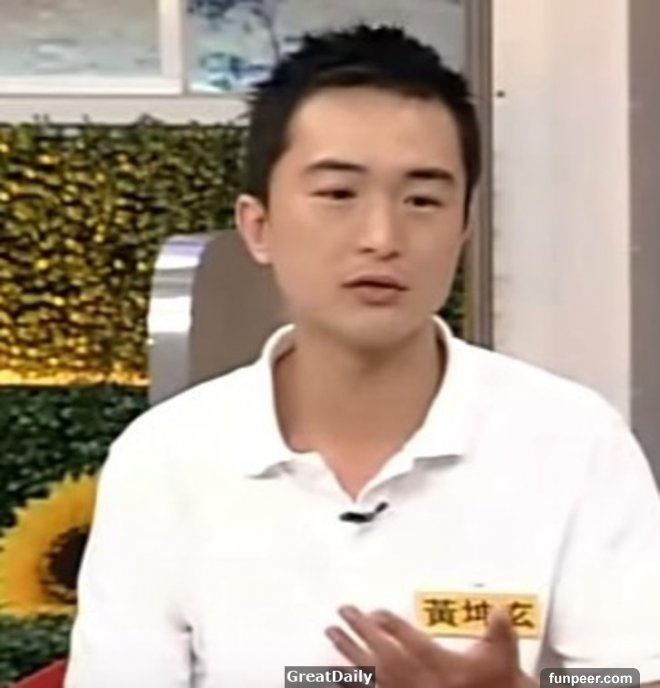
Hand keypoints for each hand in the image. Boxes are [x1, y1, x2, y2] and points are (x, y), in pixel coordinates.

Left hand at [325, 604, 530, 687]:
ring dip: (348, 651)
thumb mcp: (503, 657)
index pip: (404, 635)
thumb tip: (497, 608)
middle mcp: (415, 679)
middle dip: (359, 626)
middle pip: (379, 648)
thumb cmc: (496, 687)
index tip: (376, 612)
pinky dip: (351, 685)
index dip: (387, 620)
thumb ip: (499, 630)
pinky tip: (338, 676)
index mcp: (436, 662)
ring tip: (332, 633)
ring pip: (368, 672)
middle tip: (343, 610)